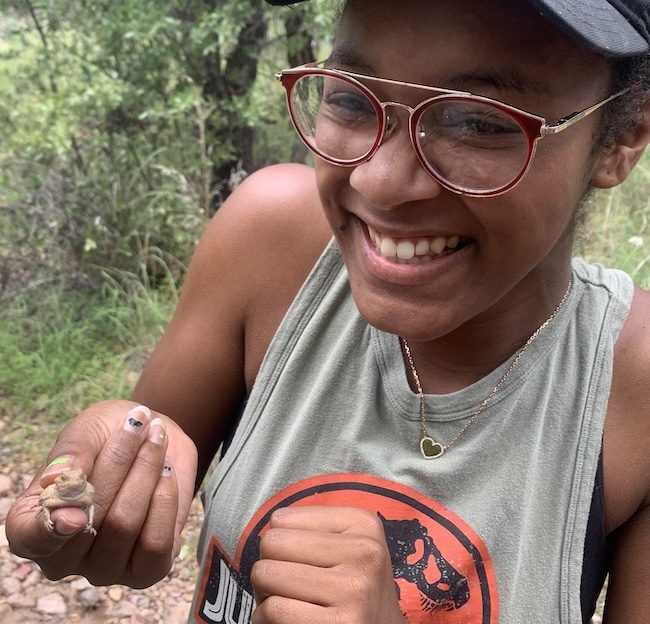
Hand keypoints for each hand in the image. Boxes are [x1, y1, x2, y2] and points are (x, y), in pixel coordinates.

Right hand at [5, 400, 197, 588]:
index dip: (51, 525)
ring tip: (156, 439)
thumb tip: (56, 478)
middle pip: (91, 520)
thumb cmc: (108, 436)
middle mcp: (63, 557)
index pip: (30, 539)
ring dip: (146, 472)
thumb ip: (70, 453)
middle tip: (137, 422)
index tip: (76, 500)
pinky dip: (165, 498)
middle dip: (119, 461)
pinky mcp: (147, 571)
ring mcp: (104, 568)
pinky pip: (157, 543)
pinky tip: (166, 471)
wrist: (153, 438)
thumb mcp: (85, 431)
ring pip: (125, 526)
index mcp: (32, 524)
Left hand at [251, 506, 406, 623]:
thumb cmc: (351, 591)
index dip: (278, 544)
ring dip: (265, 596)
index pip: (280, 519)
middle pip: (272, 543)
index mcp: (362, 524)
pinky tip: (289, 623)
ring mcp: (354, 589)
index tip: (296, 563)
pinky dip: (267, 620)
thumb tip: (266, 535)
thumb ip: (308, 531)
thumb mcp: (346, 547)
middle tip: (287, 587)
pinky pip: (273, 610)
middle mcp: (364, 552)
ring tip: (289, 604)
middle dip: (269, 568)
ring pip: (266, 575)